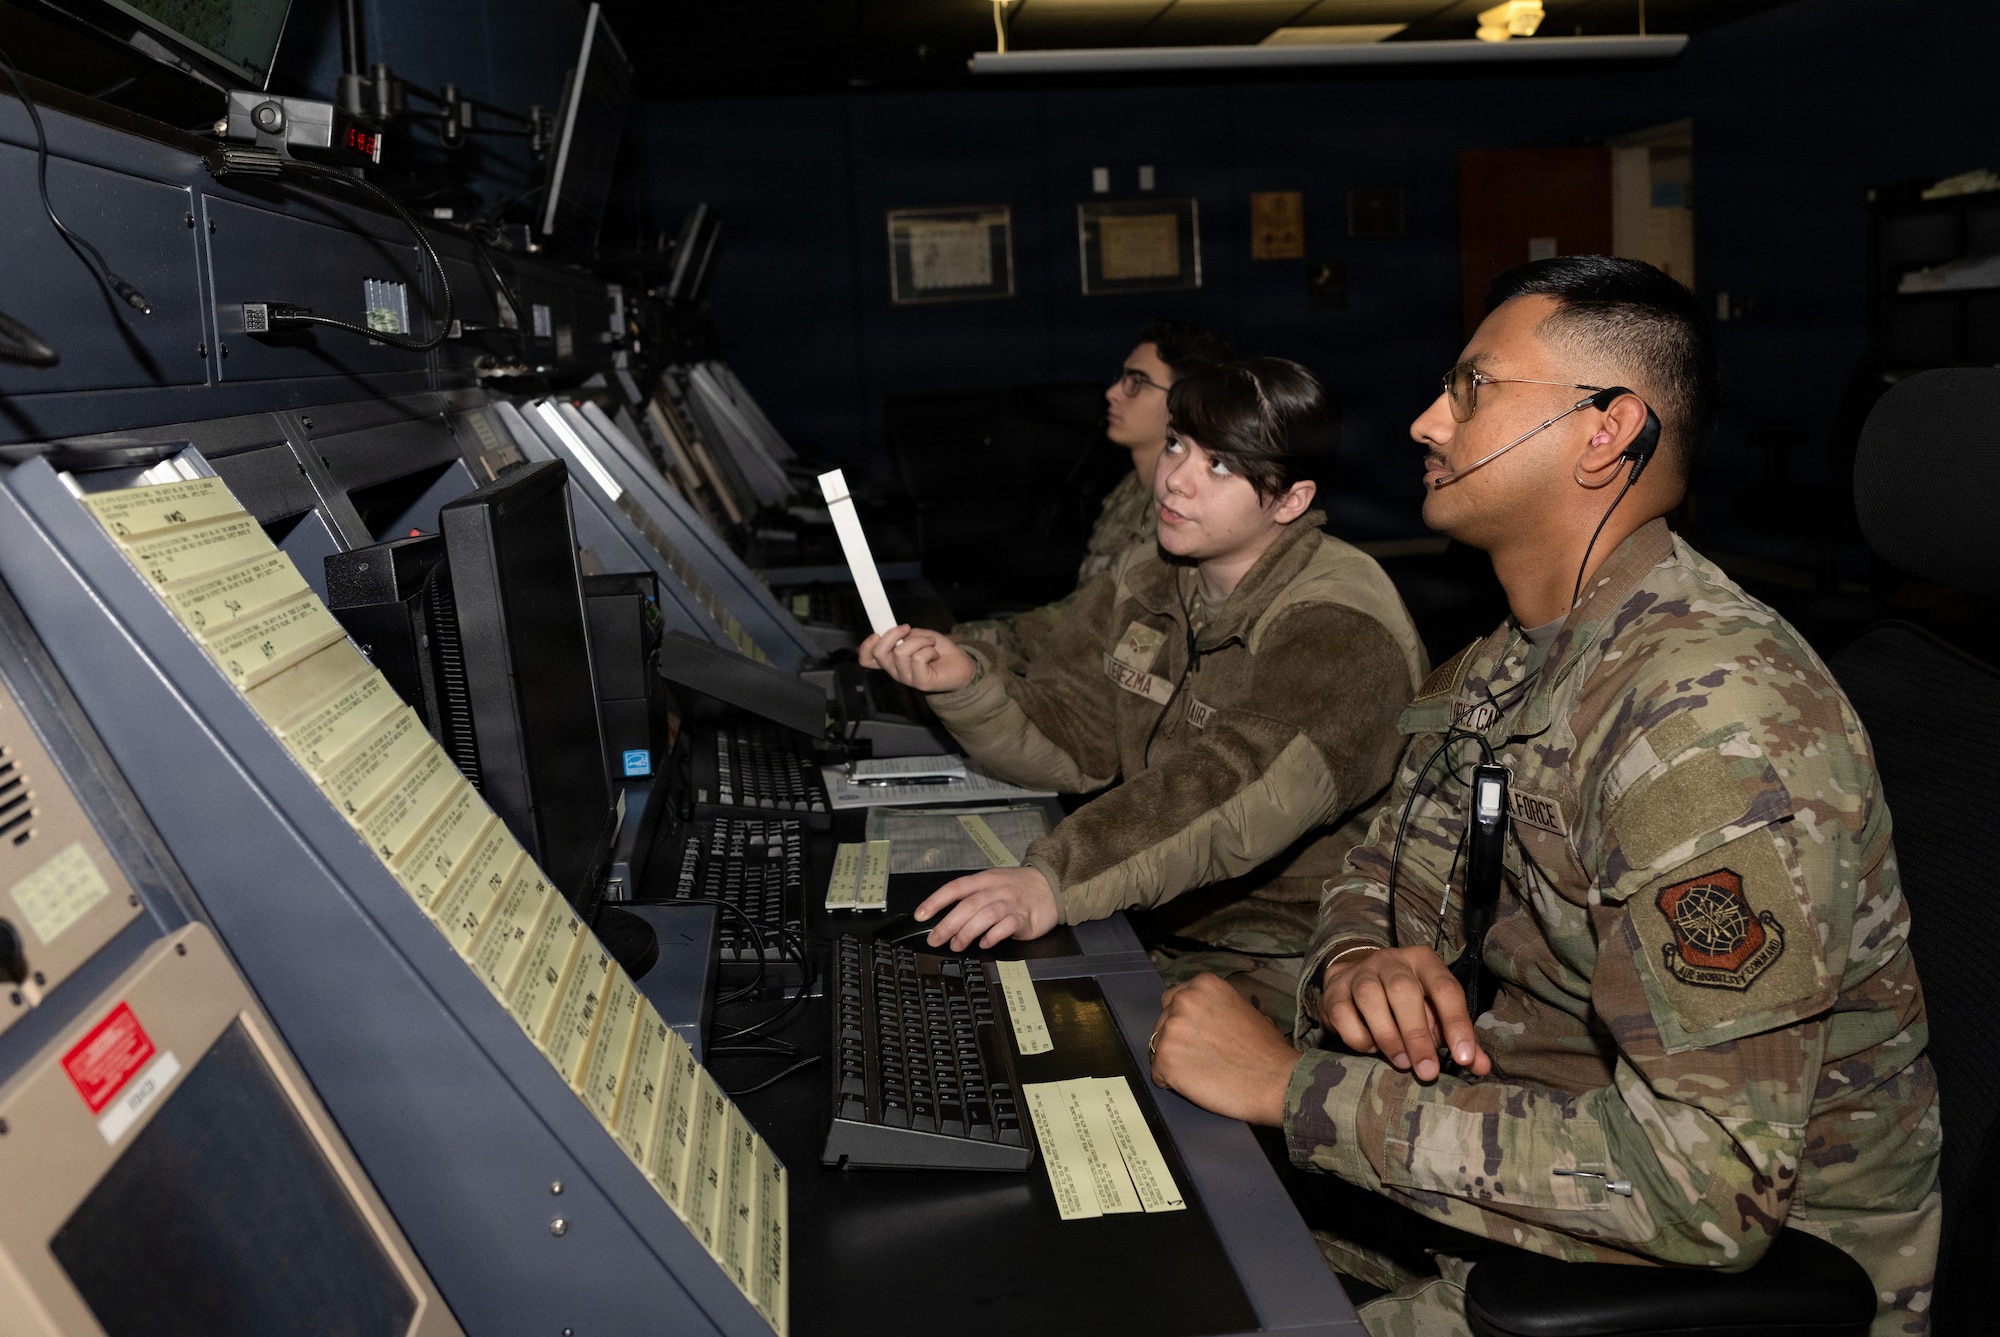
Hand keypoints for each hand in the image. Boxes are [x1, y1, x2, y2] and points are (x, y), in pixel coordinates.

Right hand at [857, 624, 976, 693]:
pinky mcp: (921, 682)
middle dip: (893, 634)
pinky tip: (935, 654)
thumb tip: (895, 631)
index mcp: (891, 660)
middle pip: (879, 653)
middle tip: (907, 629)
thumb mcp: (917, 635)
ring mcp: (907, 678)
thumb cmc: (938, 649)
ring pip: (901, 652)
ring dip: (919, 640)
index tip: (876, 634)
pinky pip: (918, 658)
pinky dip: (929, 649)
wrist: (961, 664)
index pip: (866, 659)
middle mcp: (895, 671)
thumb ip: (903, 635)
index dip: (865, 646)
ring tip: (930, 643)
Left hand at [914, 865, 1057, 949]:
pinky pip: (1005, 927)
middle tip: (934, 939)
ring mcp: (1011, 903)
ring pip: (984, 916)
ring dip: (966, 933)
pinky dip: (992, 937)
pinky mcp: (1024, 918)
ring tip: (957, 945)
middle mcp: (996, 890)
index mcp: (984, 880)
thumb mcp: (993, 882)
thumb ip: (973, 896)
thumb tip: (946, 917)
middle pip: (967, 905)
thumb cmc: (1017, 887)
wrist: (1051, 885)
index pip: (955, 888)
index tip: (921, 915)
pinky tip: (984, 944)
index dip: (935, 901)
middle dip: (947, 924)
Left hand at [1148, 974, 1297, 1126]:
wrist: (1275, 1079)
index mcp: (1203, 985)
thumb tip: (1206, 1017)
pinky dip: (1170, 1082)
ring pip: (1157, 1047)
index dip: (1185, 1020)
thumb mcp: (1244, 1009)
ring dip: (1173, 1060)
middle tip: (1198, 1056)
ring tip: (1200, 1072)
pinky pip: (1157, 1073)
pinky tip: (1193, 1085)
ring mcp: (1171, 1030)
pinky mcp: (1164, 1060)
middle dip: (1176, 1038)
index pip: (1174, 999)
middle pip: (1163, 1021)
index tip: (1196, 1034)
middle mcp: (1182, 1001)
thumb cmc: (1267, 1050)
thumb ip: (1217, 1007)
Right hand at [1317, 946, 1490, 1081]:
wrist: (1354, 980)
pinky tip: (1371, 1049)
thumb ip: (1458, 1039)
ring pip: (1370, 998)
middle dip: (1417, 1035)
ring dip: (1388, 1036)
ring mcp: (1359, 973)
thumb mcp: (1434, 1013)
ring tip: (1402, 1063)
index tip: (1465, 1059)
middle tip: (1427, 1071)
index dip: (1457, 1024)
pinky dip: (1359, 1038)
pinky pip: (1343, 1015)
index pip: (1445, 988)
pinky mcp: (1334, 992)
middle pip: (1404, 991)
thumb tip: (1481, 1068)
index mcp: (1424, 962)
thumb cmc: (1405, 1003)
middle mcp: (1391, 961)